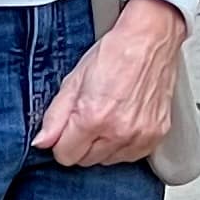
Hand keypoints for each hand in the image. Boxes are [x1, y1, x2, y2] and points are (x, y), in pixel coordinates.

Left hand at [41, 0, 183, 168]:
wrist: (151, 39)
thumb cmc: (115, 53)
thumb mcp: (74, 80)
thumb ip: (55, 116)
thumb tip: (42, 142)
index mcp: (93, 118)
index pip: (65, 156)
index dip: (62, 141)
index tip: (68, 127)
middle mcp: (118, 132)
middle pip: (85, 160)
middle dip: (82, 142)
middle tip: (90, 115)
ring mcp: (140, 135)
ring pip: (108, 160)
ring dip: (104, 144)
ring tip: (110, 115)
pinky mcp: (157, 135)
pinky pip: (131, 156)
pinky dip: (125, 144)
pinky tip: (125, 120)